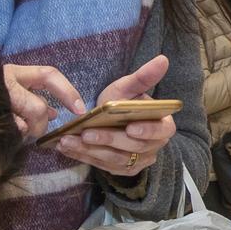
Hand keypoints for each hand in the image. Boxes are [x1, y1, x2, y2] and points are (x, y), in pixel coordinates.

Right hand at [3, 63, 85, 139]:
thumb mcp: (13, 92)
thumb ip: (34, 98)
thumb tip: (53, 114)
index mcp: (13, 73)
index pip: (48, 75)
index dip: (68, 92)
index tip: (80, 110)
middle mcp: (3, 83)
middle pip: (38, 108)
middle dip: (41, 123)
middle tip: (35, 129)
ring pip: (27, 124)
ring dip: (26, 132)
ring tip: (16, 130)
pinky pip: (13, 134)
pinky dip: (15, 137)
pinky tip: (6, 134)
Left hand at [52, 53, 175, 176]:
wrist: (112, 121)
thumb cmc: (123, 103)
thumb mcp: (130, 88)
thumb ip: (144, 77)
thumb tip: (163, 59)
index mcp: (162, 126)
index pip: (160, 131)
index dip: (146, 131)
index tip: (130, 127)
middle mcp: (153, 147)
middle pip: (133, 148)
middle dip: (108, 140)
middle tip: (87, 133)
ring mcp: (137, 161)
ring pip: (115, 159)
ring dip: (90, 150)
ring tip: (69, 140)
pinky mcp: (121, 170)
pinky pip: (103, 166)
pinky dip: (84, 157)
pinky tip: (67, 148)